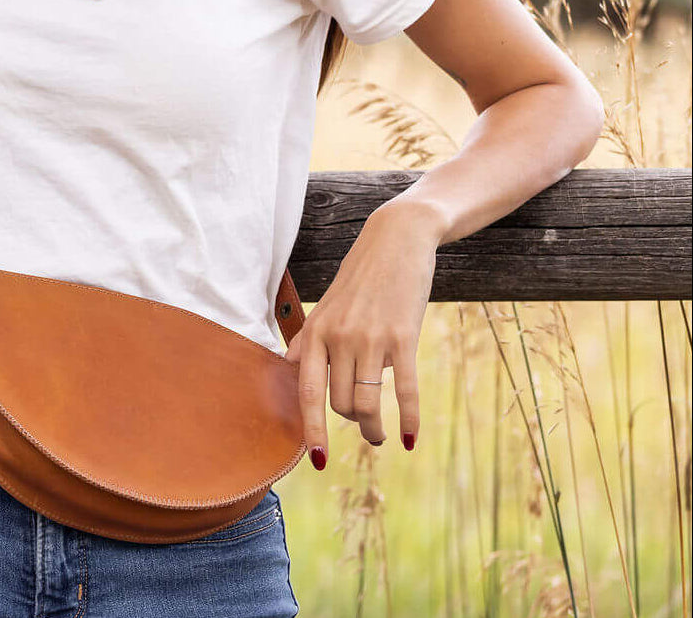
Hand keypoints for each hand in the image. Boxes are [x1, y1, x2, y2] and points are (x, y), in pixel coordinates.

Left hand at [281, 200, 440, 466]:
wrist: (396, 240)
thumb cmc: (360, 278)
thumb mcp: (327, 306)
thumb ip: (309, 339)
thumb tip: (289, 367)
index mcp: (317, 332)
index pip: (307, 391)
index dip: (310, 428)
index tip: (317, 459)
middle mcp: (339, 338)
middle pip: (340, 404)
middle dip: (352, 423)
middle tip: (364, 427)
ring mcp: (371, 339)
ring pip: (367, 403)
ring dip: (374, 428)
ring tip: (381, 434)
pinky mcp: (403, 338)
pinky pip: (404, 390)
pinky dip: (408, 419)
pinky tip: (409, 438)